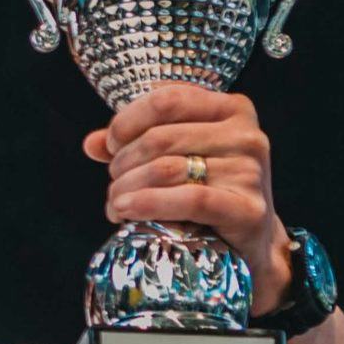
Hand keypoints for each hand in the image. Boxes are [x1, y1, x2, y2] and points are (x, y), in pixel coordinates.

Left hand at [82, 83, 291, 314]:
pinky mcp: (248, 209)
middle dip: (122, 162)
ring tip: (116, 203)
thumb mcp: (173, 158)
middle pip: (159, 137)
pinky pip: (189, 199)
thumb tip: (92, 143)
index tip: (111, 145)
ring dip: (126, 188)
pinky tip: (125, 209)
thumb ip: (134, 144)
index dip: (126, 122)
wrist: (246, 242)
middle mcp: (246, 135)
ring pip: (167, 169)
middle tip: (113, 183)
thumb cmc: (205, 191)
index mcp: (231, 109)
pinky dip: (148, 204)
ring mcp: (251, 172)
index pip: (166, 100)